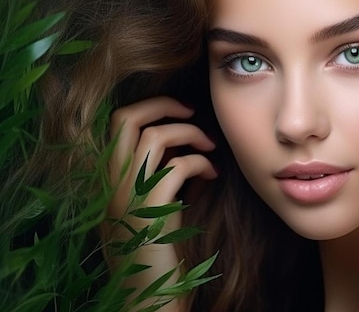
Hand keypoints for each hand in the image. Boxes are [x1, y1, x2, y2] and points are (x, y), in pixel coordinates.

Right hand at [105, 96, 216, 310]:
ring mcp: (126, 197)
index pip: (116, 123)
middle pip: (126, 119)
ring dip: (189, 133)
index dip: (150, 109)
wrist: (148, 297)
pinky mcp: (151, 212)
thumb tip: (180, 142)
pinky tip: (212, 174)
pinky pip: (177, 167)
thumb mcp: (148, 205)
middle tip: (192, 112)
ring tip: (209, 146)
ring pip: (153, 136)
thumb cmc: (156, 252)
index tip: (180, 114)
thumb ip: (155, 173)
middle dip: (164, 105)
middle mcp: (110, 184)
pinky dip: (201, 163)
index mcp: (107, 180)